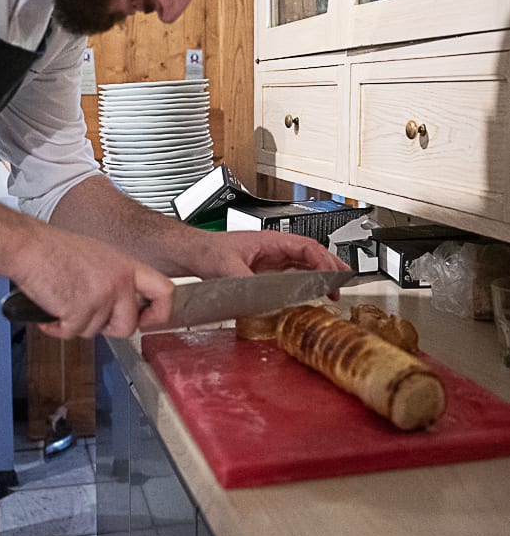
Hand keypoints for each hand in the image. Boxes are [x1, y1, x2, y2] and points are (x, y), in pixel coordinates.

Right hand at [11, 226, 173, 339]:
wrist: (28, 246)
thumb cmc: (54, 249)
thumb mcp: (99, 257)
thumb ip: (116, 280)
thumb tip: (122, 306)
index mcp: (127, 265)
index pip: (164, 291)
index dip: (159, 313)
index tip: (147, 320)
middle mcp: (119, 280)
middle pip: (129, 325)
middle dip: (107, 329)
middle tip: (88, 316)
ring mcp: (102, 295)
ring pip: (95, 332)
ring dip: (75, 324)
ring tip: (62, 300)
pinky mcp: (80, 309)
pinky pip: (71, 333)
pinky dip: (57, 327)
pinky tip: (50, 307)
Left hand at [187, 229, 351, 299]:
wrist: (192, 252)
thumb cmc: (207, 250)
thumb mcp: (225, 266)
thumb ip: (244, 281)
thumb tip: (260, 295)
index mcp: (270, 240)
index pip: (306, 247)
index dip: (323, 261)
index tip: (332, 277)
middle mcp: (274, 248)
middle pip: (311, 254)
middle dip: (330, 266)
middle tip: (343, 284)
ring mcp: (270, 259)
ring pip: (304, 264)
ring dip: (321, 275)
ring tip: (334, 289)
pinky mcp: (265, 271)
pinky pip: (292, 275)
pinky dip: (306, 282)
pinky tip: (311, 293)